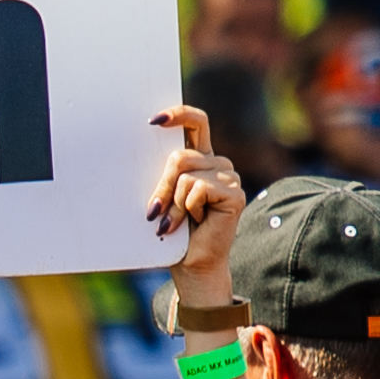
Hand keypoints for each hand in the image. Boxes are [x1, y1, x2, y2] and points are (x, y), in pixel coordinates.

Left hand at [147, 104, 244, 301]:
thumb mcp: (163, 196)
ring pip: (186, 175)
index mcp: (202, 159)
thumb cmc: (174, 231)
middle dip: (161, 185)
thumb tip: (144, 149)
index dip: (179, 115)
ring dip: (174, 203)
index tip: (154, 120)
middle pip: (180, 156)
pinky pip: (198, 189)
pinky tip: (196, 222)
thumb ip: (163, 173)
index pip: (196, 123)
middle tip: (154, 212)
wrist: (192, 263)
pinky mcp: (234, 193)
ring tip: (177, 222)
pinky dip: (188, 209)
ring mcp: (229, 178)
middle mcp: (218, 164)